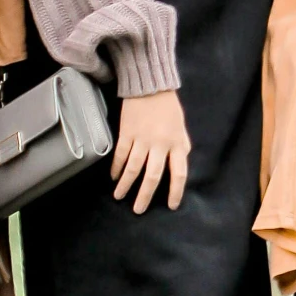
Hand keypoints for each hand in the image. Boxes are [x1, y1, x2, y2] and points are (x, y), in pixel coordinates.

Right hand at [112, 90, 191, 212]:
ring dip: (125, 185)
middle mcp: (160, 144)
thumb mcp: (181, 127)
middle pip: (153, 176)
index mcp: (177, 143)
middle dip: (145, 196)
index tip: (171, 205)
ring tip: (119, 197)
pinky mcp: (127, 133)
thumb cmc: (168, 107)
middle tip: (138, 210)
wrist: (150, 85)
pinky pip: (121, 155)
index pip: (179, 173)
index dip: (176, 191)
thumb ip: (182, 145)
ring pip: (133, 168)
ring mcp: (142, 139)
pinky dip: (116, 168)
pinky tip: (114, 177)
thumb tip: (180, 163)